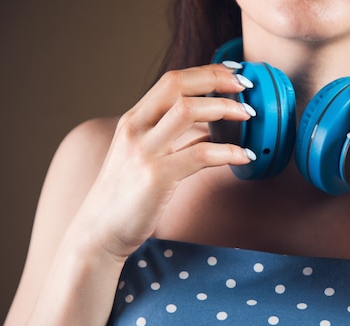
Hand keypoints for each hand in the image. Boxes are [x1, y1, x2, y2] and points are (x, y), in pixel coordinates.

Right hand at [75, 63, 255, 258]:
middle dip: (216, 79)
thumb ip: (175, 138)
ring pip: (188, 111)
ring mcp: (144, 151)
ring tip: (249, 115)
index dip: (205, 72)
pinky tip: (244, 156)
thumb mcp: (146, 156)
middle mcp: (136, 129)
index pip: (171, 81)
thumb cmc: (128, 194)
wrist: (100, 230)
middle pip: (177, 85)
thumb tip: (210, 126)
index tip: (233, 73)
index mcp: (134, 120)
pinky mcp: (156, 177)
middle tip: (246, 85)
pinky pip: (200, 154)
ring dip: (224, 108)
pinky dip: (228, 151)